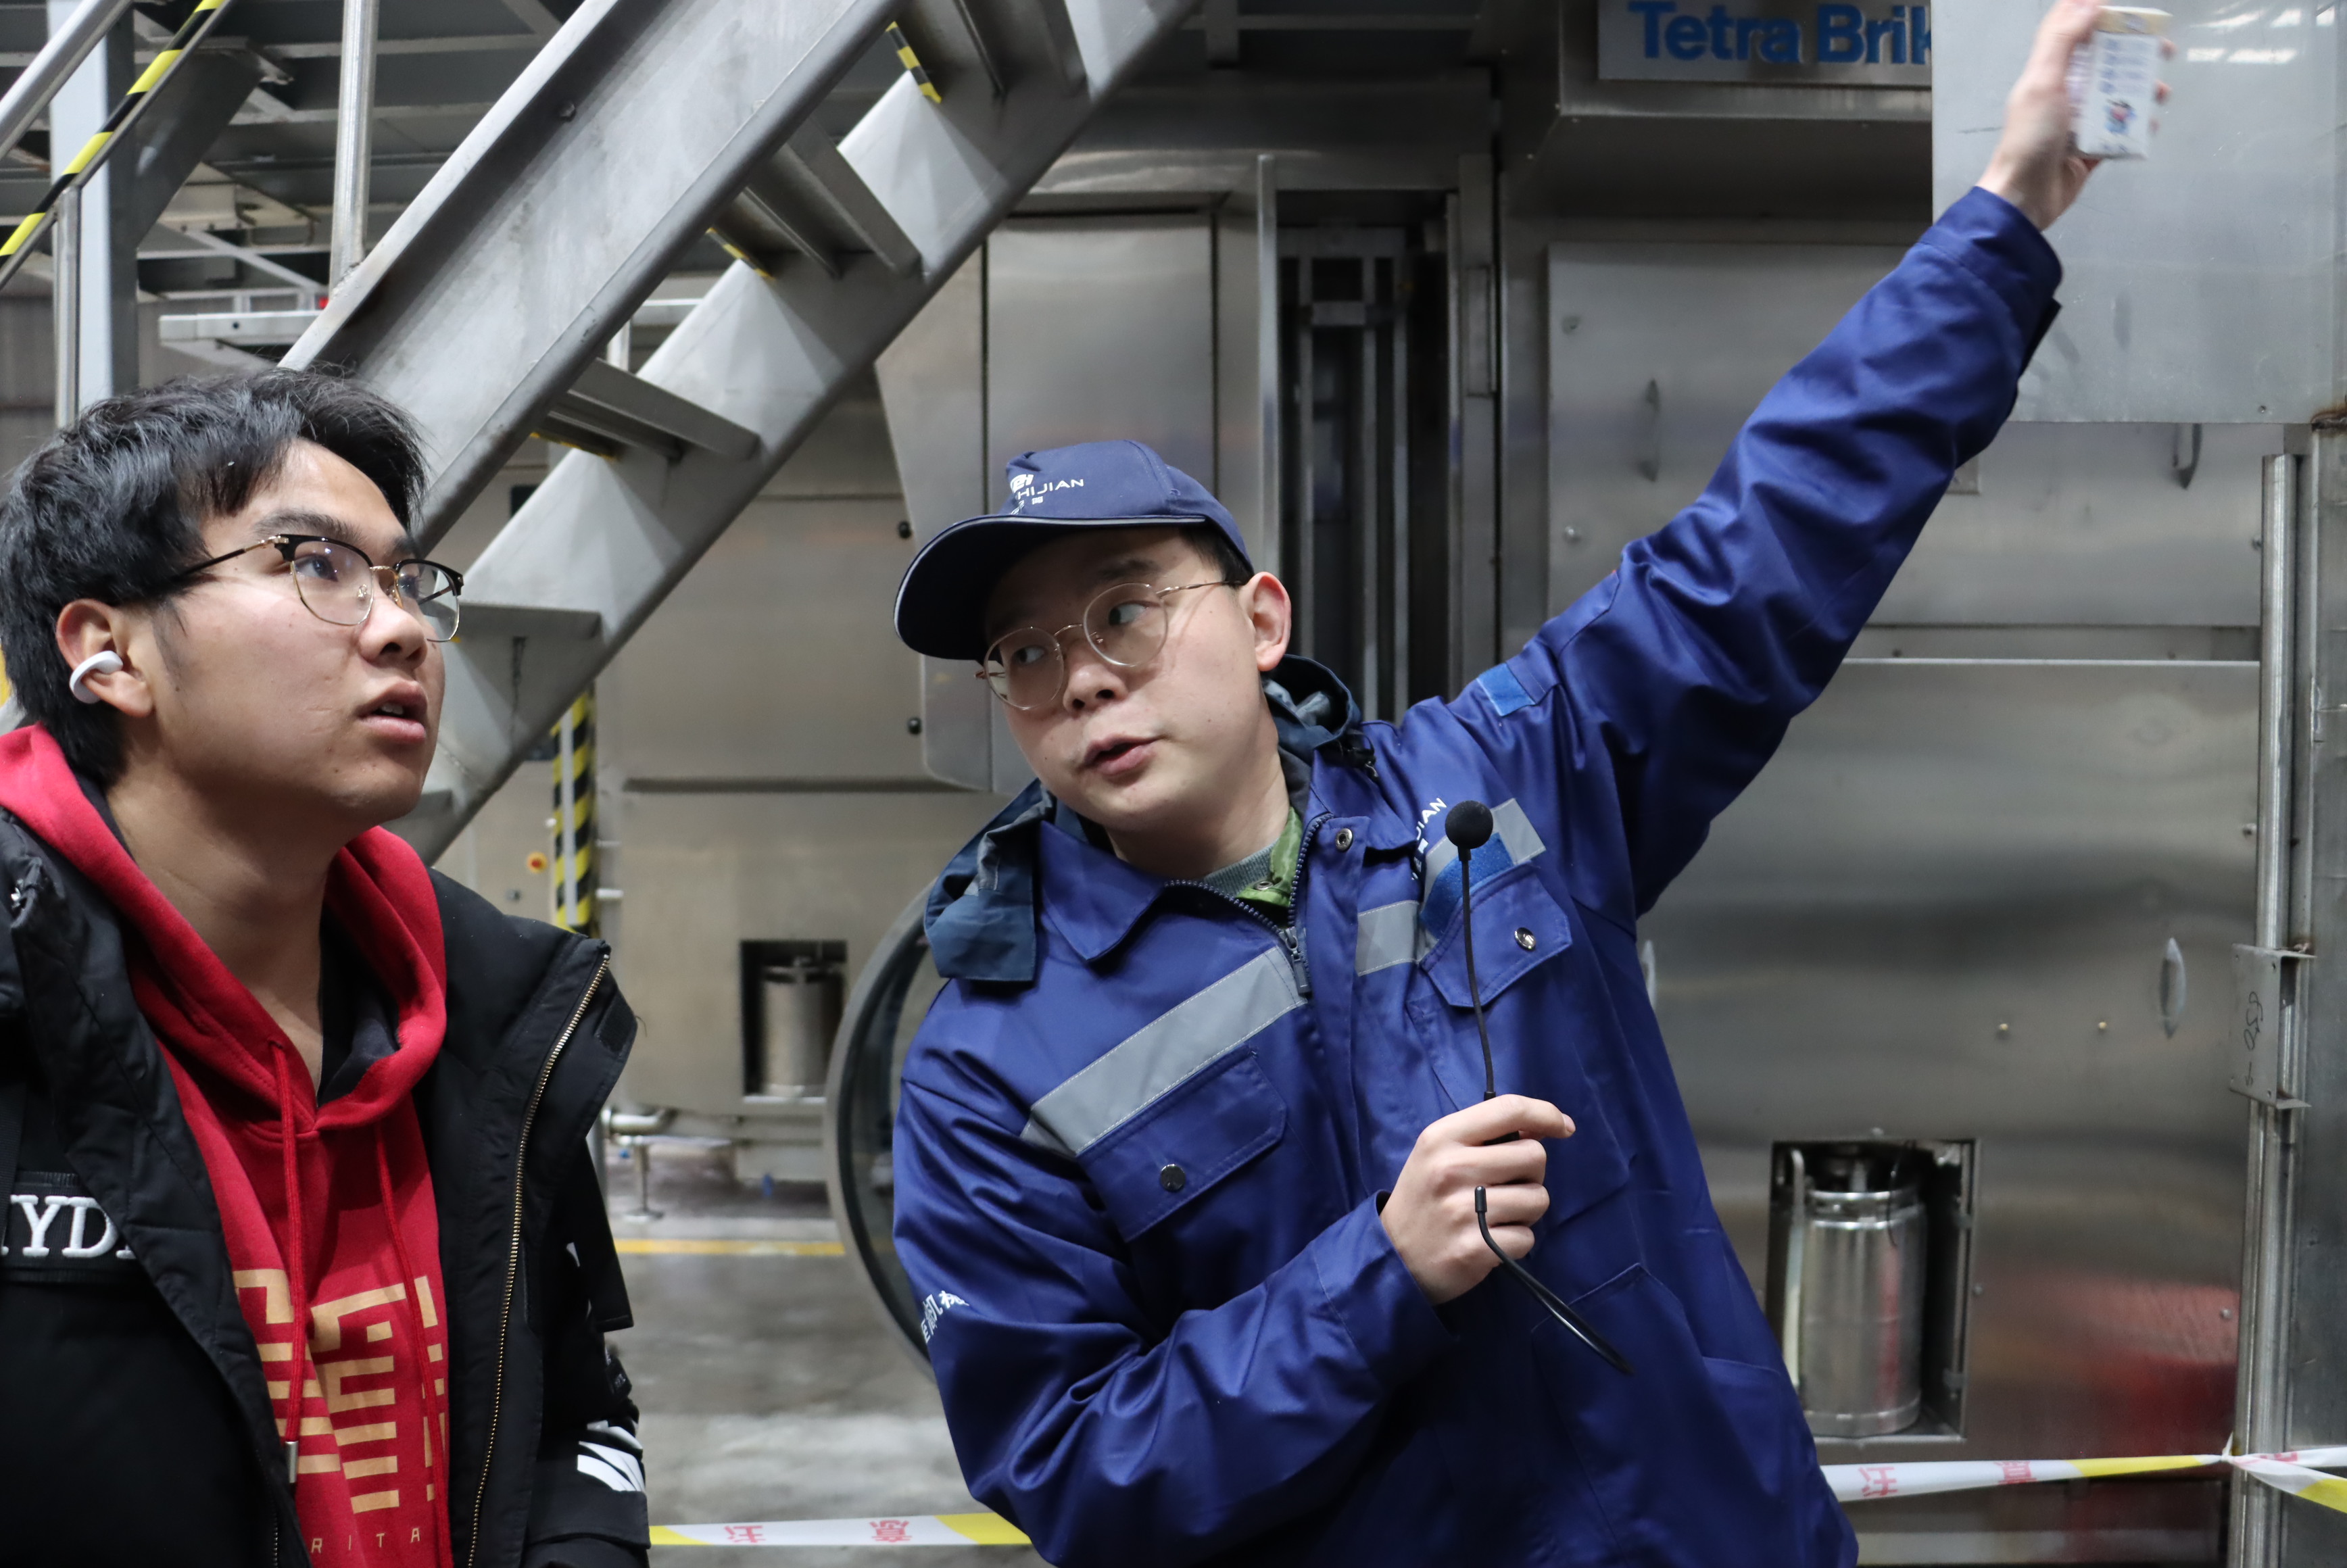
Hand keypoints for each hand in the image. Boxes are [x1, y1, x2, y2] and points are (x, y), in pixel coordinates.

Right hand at [1380, 1095, 1573, 1304]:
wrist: (1393, 1257)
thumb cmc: (1425, 1198)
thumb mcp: (1438, 1153)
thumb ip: (1483, 1135)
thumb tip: (1543, 1127)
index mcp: (1442, 1137)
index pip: (1509, 1109)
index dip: (1546, 1114)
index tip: (1563, 1128)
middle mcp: (1452, 1168)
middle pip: (1534, 1156)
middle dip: (1530, 1174)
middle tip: (1505, 1188)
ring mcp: (1463, 1210)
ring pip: (1538, 1199)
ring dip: (1526, 1211)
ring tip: (1497, 1217)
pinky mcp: (1475, 1249)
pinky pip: (1527, 1237)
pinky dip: (1517, 1241)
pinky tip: (1492, 1241)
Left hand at [1977, 0, 2168, 229]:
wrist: (2026, 197)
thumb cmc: (2031, 138)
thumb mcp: (2043, 83)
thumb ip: (2062, 42)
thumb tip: (2088, 4)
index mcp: (2049, 73)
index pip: (2068, 31)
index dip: (2093, 13)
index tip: (2123, 9)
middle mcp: (2064, 93)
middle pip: (2104, 62)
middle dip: (2134, 53)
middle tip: (2163, 51)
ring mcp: (2078, 121)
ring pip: (2117, 95)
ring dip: (2143, 91)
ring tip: (2161, 94)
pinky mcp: (2090, 148)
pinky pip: (2119, 131)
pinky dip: (2137, 126)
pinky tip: (2150, 125)